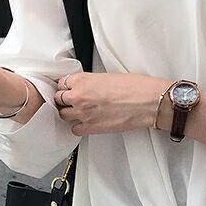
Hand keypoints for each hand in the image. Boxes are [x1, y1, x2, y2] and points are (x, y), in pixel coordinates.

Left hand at [55, 72, 171, 134]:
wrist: (146, 102)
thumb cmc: (134, 87)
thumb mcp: (107, 76)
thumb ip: (91, 82)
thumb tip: (87, 87)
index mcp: (82, 80)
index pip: (62, 83)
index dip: (66, 87)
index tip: (69, 89)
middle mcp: (78, 96)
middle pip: (59, 99)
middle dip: (64, 100)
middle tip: (72, 101)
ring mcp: (83, 113)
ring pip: (63, 114)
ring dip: (69, 113)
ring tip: (79, 112)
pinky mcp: (91, 127)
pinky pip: (74, 129)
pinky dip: (78, 127)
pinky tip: (86, 123)